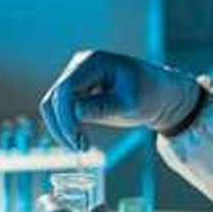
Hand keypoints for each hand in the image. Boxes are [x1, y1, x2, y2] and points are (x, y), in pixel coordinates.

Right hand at [40, 50, 199, 150]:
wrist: (159, 94)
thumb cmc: (149, 95)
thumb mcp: (131, 103)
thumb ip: (104, 107)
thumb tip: (76, 112)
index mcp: (93, 62)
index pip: (66, 90)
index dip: (66, 118)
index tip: (78, 141)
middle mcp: (80, 66)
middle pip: (54, 98)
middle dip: (63, 126)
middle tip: (81, 150)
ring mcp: (76, 77)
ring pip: (53, 106)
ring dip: (62, 129)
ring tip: (82, 148)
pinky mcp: (77, 91)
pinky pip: (61, 111)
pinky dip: (66, 127)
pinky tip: (81, 141)